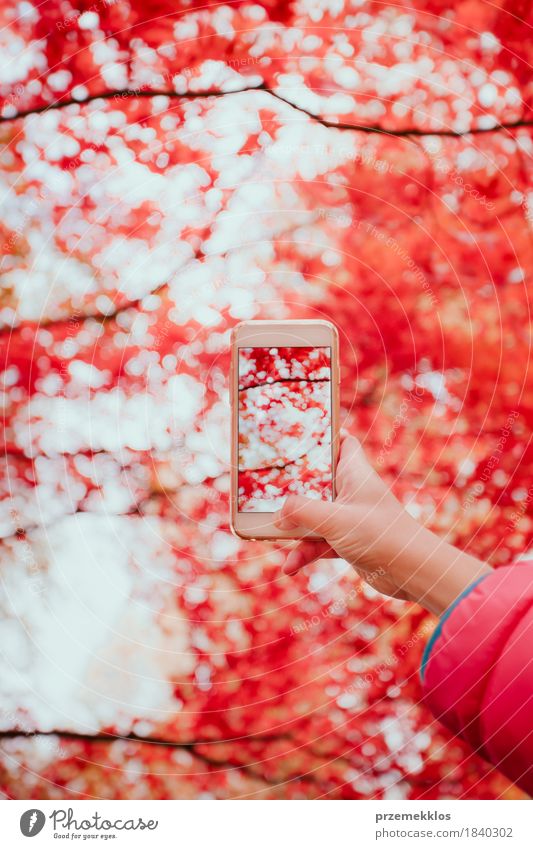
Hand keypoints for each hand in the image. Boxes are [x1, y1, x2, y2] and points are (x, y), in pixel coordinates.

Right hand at [274, 434, 490, 615]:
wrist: (412, 572)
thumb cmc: (381, 535)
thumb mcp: (334, 520)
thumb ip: (301, 512)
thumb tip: (277, 514)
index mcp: (355, 473)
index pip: (343, 443)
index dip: (325, 436)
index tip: (299, 435)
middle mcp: (352, 491)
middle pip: (318, 480)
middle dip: (294, 487)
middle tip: (268, 485)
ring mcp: (349, 517)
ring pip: (314, 515)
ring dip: (295, 527)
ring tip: (271, 534)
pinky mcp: (348, 541)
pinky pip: (318, 542)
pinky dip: (304, 552)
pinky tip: (290, 566)